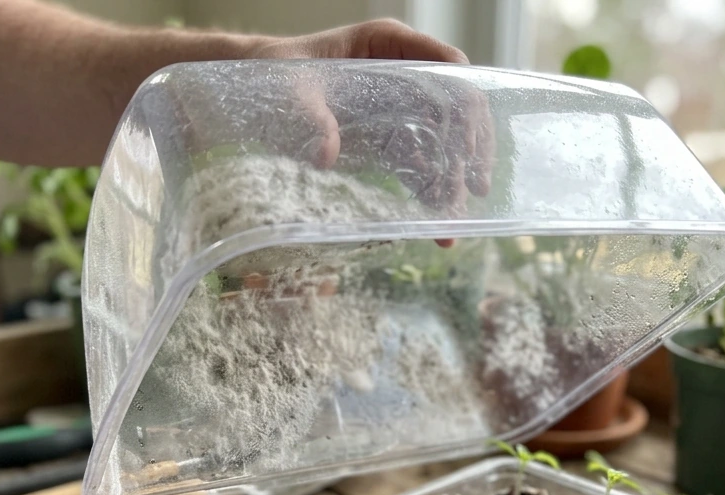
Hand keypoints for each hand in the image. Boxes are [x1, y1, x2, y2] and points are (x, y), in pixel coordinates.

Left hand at [250, 20, 494, 219]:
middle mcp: (400, 71)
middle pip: (455, 107)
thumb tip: (327, 156)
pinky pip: (415, 161)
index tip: (468, 147)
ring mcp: (396, 105)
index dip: (466, 105)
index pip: (447, 66)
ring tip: (454, 219)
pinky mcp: (384, 135)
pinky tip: (434, 218)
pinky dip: (426, 188)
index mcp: (386, 44)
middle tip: (474, 190)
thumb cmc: (270, 76)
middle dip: (468, 150)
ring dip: (450, 178)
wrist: (250, 90)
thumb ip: (310, 118)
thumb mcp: (288, 92)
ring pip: (440, 140)